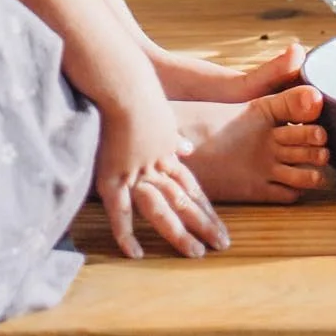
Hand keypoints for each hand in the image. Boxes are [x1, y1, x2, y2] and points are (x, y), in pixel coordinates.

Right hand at [94, 87, 231, 261]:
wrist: (122, 81)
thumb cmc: (138, 87)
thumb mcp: (163, 112)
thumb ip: (173, 135)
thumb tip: (187, 149)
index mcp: (167, 150)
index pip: (190, 186)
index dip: (204, 208)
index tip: (218, 226)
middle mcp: (156, 164)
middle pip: (184, 200)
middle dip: (204, 224)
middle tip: (222, 245)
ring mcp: (136, 171)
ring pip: (162, 209)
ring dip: (180, 233)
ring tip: (197, 254)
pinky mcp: (113, 174)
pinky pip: (119, 210)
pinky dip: (126, 233)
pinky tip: (136, 254)